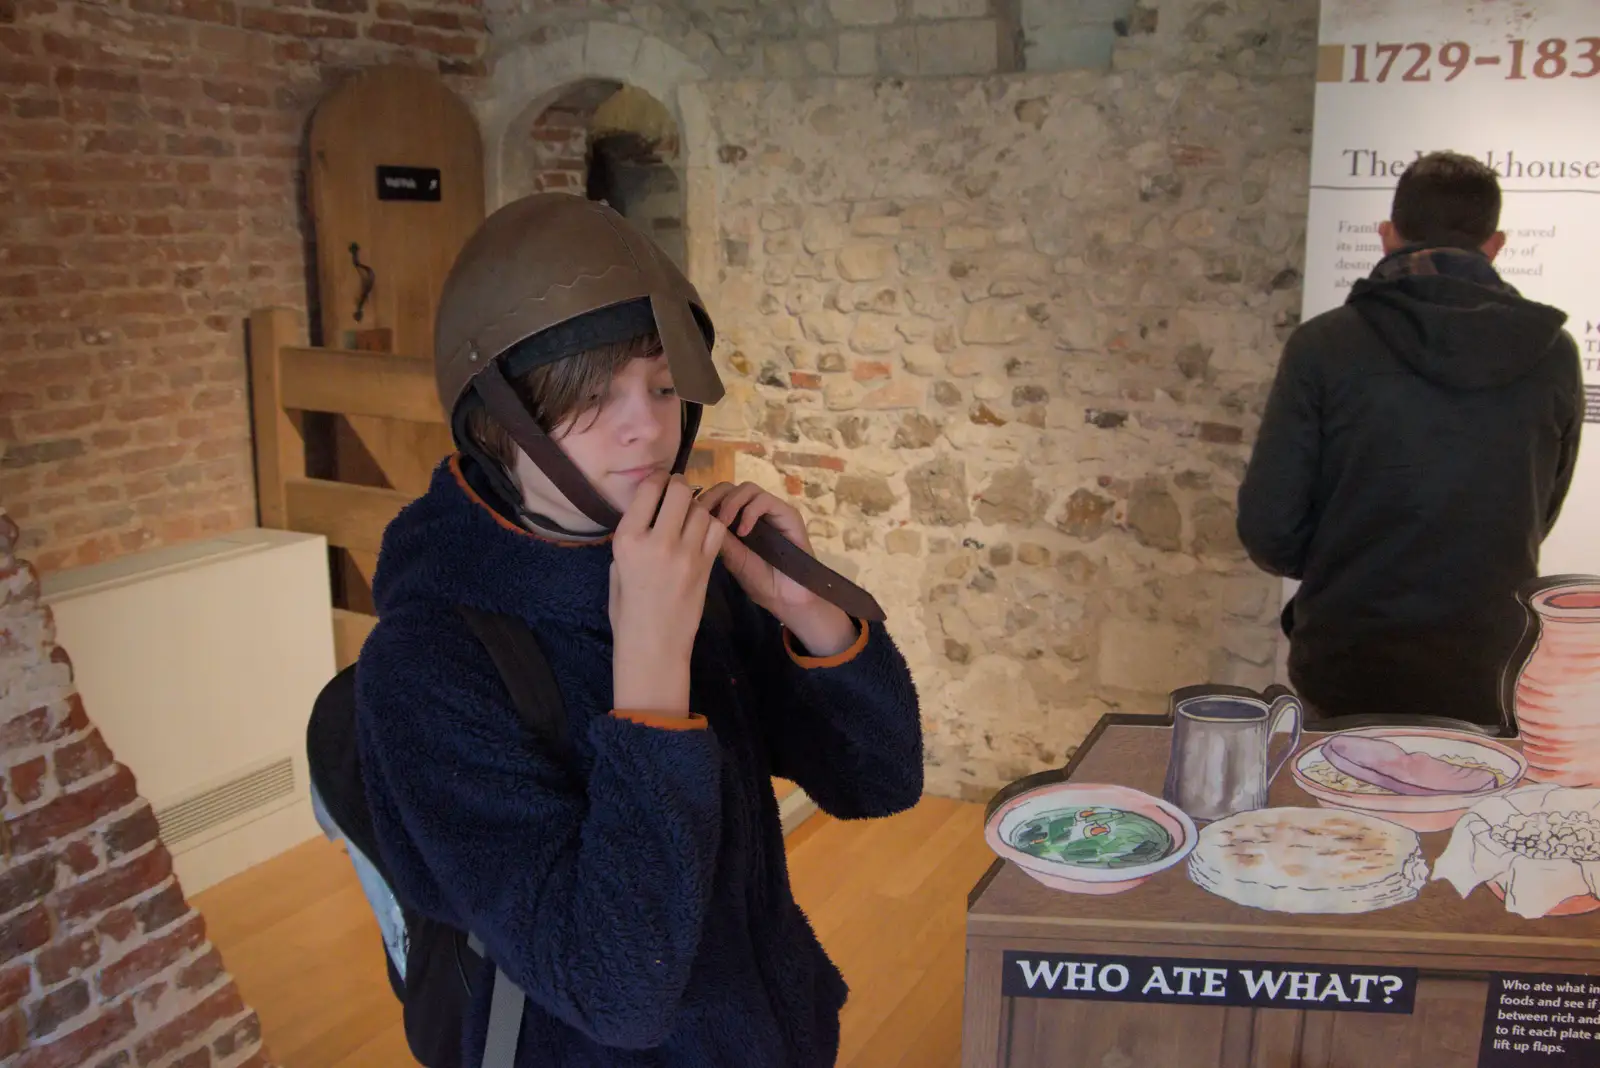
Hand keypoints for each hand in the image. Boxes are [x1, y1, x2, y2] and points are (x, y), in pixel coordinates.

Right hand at [609, 472, 726, 714]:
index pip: (649, 489)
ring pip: (701, 508)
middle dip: (680, 487)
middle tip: (678, 493)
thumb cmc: (628, 610)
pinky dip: (712, 525)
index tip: (660, 483)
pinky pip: (716, 529)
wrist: (654, 645)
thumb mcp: (616, 569)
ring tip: (689, 515)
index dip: (658, 480)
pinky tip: (703, 532)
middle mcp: (656, 541)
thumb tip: (646, 512)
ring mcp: (685, 553)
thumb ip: (631, 538)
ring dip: (696, 506)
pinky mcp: (706, 565)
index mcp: (627, 540)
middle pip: (680, 491)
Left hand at [696, 481, 857, 657]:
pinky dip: (751, 512)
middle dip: (713, 497)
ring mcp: (771, 511)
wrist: (787, 597)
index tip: (690, 515)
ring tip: (723, 523)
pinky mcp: (787, 513)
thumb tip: (696, 519)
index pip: (717, 497)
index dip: (703, 501)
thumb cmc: (760, 581)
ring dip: (731, 502)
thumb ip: (718, 538)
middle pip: (729, 487)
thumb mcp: (731, 559)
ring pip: (747, 488)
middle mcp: (754, 511)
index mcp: (737, 520)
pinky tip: (743, 531)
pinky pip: (765, 500)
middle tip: (704, 514)